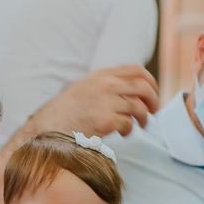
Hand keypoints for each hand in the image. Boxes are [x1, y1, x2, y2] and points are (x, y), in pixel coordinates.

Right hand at [36, 65, 158, 138]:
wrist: (49, 128)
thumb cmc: (67, 112)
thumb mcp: (85, 87)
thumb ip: (106, 84)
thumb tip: (131, 88)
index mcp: (102, 74)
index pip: (136, 70)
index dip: (151, 81)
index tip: (154, 93)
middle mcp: (105, 84)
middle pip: (143, 87)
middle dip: (154, 101)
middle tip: (154, 112)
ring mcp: (105, 102)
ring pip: (139, 107)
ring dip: (144, 118)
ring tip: (141, 126)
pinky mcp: (105, 120)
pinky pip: (128, 124)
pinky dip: (129, 130)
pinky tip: (123, 134)